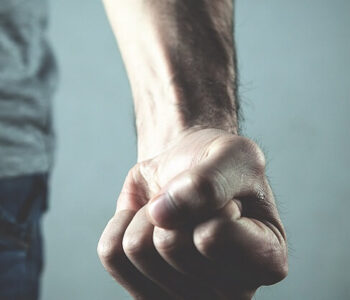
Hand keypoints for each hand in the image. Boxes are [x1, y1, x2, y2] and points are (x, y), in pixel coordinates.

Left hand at [98, 128, 287, 299]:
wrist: (189, 170)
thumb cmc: (218, 165)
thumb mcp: (234, 155)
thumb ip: (211, 180)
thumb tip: (164, 213)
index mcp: (266, 259)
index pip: (213, 236)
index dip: (208, 201)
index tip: (225, 196)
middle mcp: (231, 290)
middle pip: (170, 245)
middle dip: (173, 206)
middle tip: (191, 201)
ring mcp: (187, 297)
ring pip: (137, 249)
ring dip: (149, 214)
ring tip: (173, 211)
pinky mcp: (148, 293)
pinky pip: (112, 253)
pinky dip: (123, 222)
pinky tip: (149, 223)